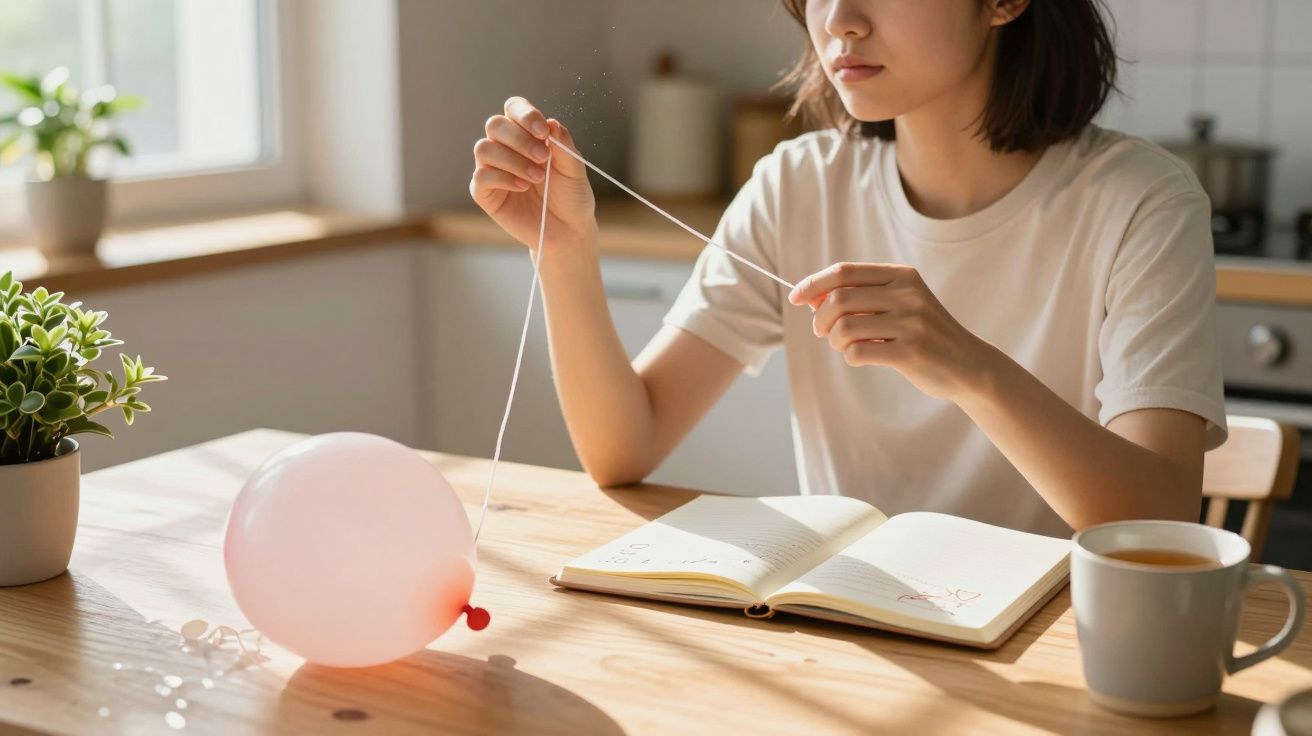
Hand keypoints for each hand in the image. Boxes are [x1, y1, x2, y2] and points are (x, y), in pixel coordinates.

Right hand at [470, 96, 597, 257]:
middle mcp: (505, 148)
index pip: (514, 109)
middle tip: (543, 158)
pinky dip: (503, 178)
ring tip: (537, 177)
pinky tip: (522, 187)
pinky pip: (481, 176)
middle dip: (519, 139)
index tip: (544, 132)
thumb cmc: (571, 196)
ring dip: (512, 160)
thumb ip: (563, 145)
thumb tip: (551, 122)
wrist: (568, 231)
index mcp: (527, 134)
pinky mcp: (485, 193)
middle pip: (495, 125)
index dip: (525, 115)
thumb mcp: (574, 168)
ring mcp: (493, 169)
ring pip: (484, 148)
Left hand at [787, 262, 994, 400]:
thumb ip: (860, 298)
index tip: (795, 297)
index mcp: (902, 276)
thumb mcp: (898, 305)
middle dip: (820, 318)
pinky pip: (857, 352)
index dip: (813, 284)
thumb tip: (810, 297)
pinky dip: (850, 357)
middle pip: (839, 299)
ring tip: (846, 346)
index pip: (844, 272)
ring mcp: (911, 322)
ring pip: (845, 327)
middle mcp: (907, 294)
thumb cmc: (923, 333)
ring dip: (835, 341)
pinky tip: (863, 357)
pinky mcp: (911, 351)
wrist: (968, 365)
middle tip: (822, 332)